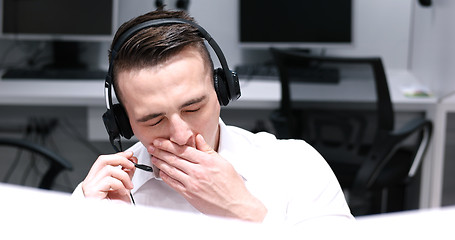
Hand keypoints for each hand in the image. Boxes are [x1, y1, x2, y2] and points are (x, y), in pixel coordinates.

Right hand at [82, 151, 136, 202]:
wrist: (112, 218)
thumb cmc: (115, 206)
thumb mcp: (124, 185)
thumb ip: (126, 173)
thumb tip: (131, 161)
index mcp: (96, 178)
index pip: (104, 160)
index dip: (118, 155)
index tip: (129, 154)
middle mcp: (90, 181)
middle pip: (103, 160)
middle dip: (120, 159)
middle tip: (131, 165)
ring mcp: (90, 186)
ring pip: (109, 169)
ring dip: (124, 176)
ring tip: (128, 186)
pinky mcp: (92, 191)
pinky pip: (109, 180)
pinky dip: (120, 185)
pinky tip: (122, 192)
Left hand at [150, 134, 266, 221]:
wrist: (235, 206)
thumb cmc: (232, 185)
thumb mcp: (223, 163)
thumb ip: (208, 150)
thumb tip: (198, 138)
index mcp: (207, 161)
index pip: (183, 149)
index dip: (169, 144)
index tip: (161, 140)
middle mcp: (198, 172)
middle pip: (174, 158)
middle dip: (160, 151)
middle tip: (152, 146)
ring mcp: (192, 184)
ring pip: (172, 170)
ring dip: (160, 162)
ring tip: (153, 156)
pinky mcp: (189, 195)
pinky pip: (173, 183)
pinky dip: (166, 176)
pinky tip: (161, 172)